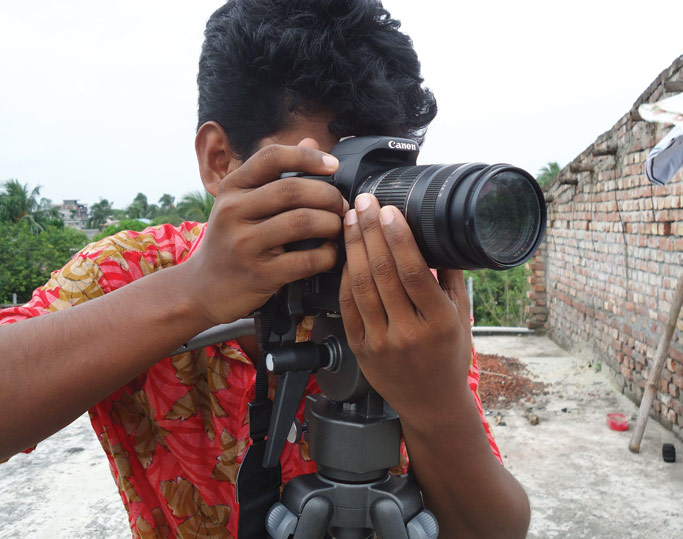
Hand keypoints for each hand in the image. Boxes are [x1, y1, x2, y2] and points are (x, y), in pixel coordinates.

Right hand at [185, 139, 347, 325]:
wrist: (203, 289)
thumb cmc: (230, 242)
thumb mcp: (241, 203)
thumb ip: (275, 174)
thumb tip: (310, 142)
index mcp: (232, 188)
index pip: (272, 157)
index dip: (307, 157)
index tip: (333, 165)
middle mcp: (234, 211)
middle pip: (293, 190)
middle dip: (329, 195)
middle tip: (342, 205)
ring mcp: (244, 244)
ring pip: (303, 222)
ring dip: (332, 224)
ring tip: (339, 227)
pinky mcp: (259, 274)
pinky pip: (306, 260)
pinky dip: (327, 255)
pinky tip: (330, 253)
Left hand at [339, 193, 471, 426]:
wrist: (430, 402)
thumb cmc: (448, 357)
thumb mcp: (461, 318)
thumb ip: (448, 279)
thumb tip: (436, 238)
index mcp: (439, 323)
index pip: (414, 272)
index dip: (398, 238)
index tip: (389, 210)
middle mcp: (408, 333)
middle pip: (382, 273)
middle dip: (370, 232)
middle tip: (363, 202)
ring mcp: (380, 342)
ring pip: (360, 286)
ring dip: (353, 248)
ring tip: (351, 219)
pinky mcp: (359, 348)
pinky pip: (347, 305)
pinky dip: (344, 276)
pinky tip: (345, 253)